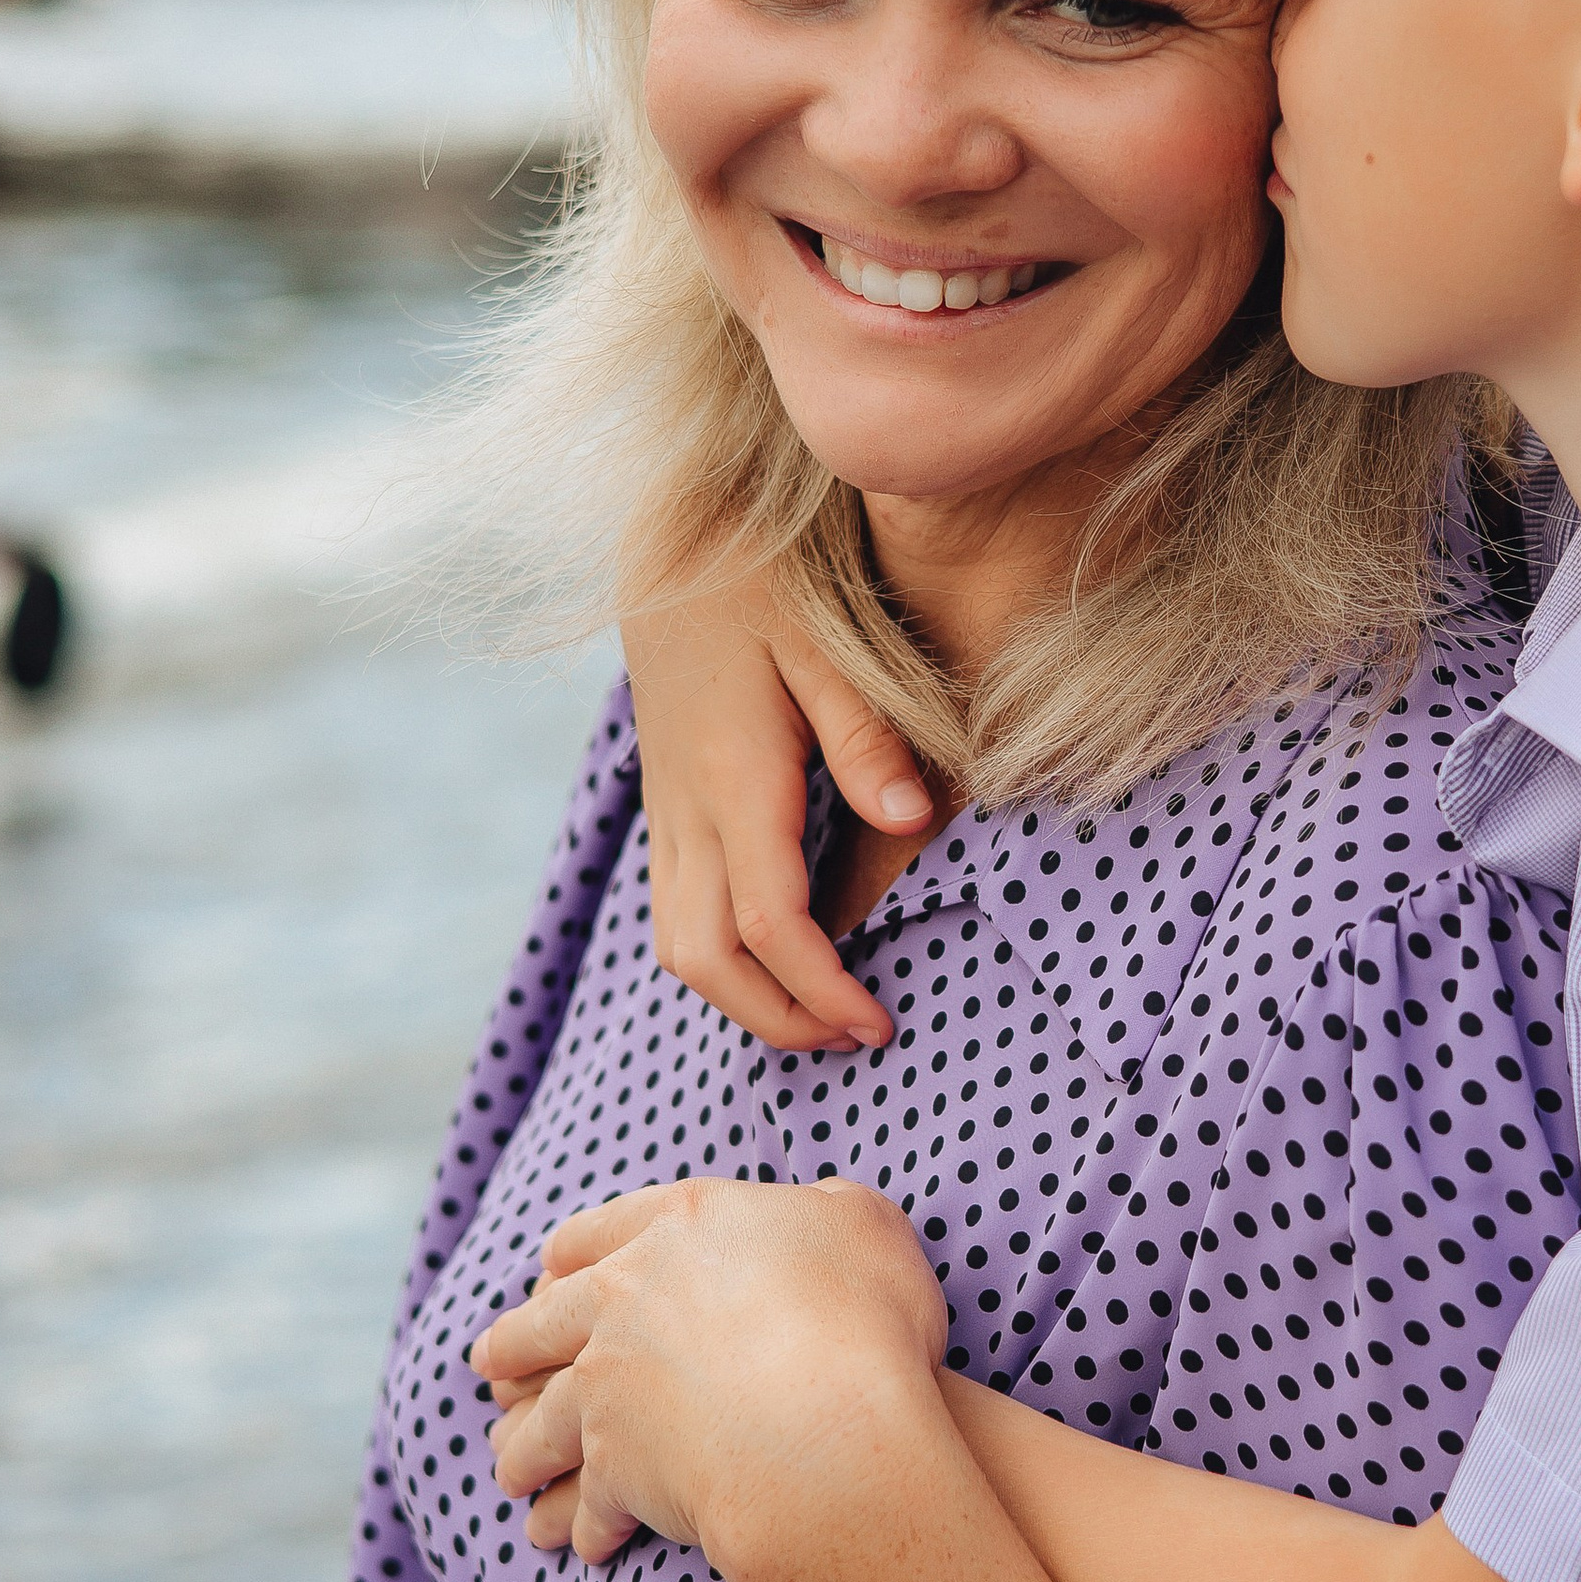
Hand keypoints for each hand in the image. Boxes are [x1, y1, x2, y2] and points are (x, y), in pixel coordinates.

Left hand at [470, 1178, 950, 1580]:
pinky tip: (589, 1545)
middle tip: (492, 1366)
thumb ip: (830, 1212)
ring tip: (510, 1474)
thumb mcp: (866, 1227)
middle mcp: (619, 1300)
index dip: (570, 1256)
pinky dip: (583, 1526)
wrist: (825, 1425)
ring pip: (540, 1422)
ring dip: (523, 1451)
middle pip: (540, 1325)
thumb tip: (823, 1213)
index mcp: (674, 1228)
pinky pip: (587, 1504)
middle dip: (512, 1347)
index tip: (548, 1276)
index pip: (596, 1232)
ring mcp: (605, 1386)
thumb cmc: (860, 1319)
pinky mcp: (611, 1467)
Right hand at [621, 591, 931, 1050]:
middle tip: (856, 1037)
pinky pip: (677, 912)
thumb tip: (914, 822)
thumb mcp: (829, 643)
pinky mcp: (666, 807)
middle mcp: (686, 809)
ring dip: (744, 998)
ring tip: (823, 1014)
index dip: (822, 989)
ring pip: (679, 946)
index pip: (770, 923)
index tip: (879, 1025)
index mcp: (734, 778)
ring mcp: (666, 811)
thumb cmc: (766, 580)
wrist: (674, 544)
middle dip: (778, 1018)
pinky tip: (783, 957)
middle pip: (708, 961)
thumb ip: (867, 736)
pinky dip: (723, 959)